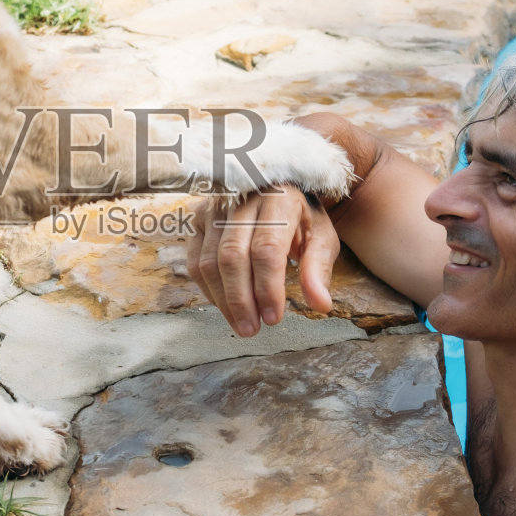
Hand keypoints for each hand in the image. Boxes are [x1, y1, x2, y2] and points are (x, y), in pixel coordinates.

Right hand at [187, 186, 338, 337]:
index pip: (266, 248)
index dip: (267, 287)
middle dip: (241, 300)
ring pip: (209, 262)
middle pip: (232, 257)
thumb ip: (318, 269)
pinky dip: (209, 290)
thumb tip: (320, 305)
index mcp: (279, 198)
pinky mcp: (198, 218)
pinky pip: (194, 261)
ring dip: (223, 300)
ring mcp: (215, 207)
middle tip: (252, 329)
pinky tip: (226, 306)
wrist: (276, 186)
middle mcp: (242, 198)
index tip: (273, 317)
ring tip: (241, 324)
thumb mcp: (320, 236)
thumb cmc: (300, 217)